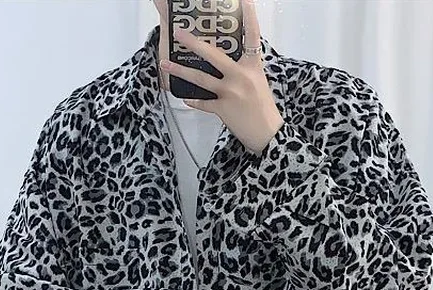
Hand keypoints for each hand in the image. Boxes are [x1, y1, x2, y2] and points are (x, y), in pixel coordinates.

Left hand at [160, 0, 283, 154]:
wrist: (266, 133)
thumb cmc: (263, 109)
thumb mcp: (257, 82)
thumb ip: (243, 69)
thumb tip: (225, 63)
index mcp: (253, 66)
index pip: (252, 36)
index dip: (249, 16)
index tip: (244, 0)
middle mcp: (240, 76)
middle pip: (213, 55)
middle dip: (194, 43)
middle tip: (180, 33)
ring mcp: (230, 92)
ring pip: (200, 78)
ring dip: (180, 71)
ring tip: (165, 63)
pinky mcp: (223, 109)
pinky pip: (203, 102)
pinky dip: (194, 100)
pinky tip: (185, 97)